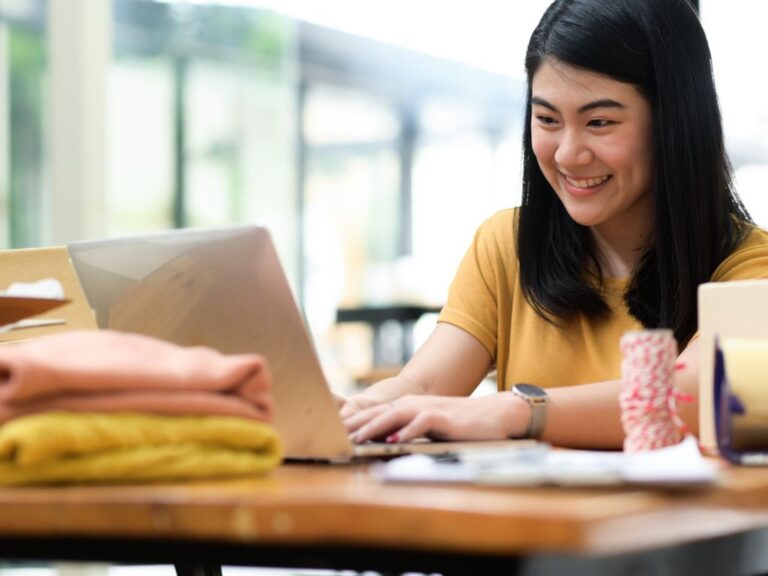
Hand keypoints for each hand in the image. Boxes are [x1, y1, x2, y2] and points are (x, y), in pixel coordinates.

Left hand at [343, 393, 527, 443]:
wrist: (493, 414)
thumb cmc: (458, 424)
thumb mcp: (428, 427)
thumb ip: (407, 430)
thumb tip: (384, 441)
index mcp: (406, 407)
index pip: (373, 414)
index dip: (352, 423)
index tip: (332, 434)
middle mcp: (412, 404)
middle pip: (377, 413)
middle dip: (354, 425)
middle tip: (334, 438)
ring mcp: (426, 409)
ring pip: (393, 416)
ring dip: (373, 427)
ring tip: (356, 440)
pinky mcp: (441, 417)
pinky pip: (420, 423)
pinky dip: (406, 432)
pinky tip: (394, 440)